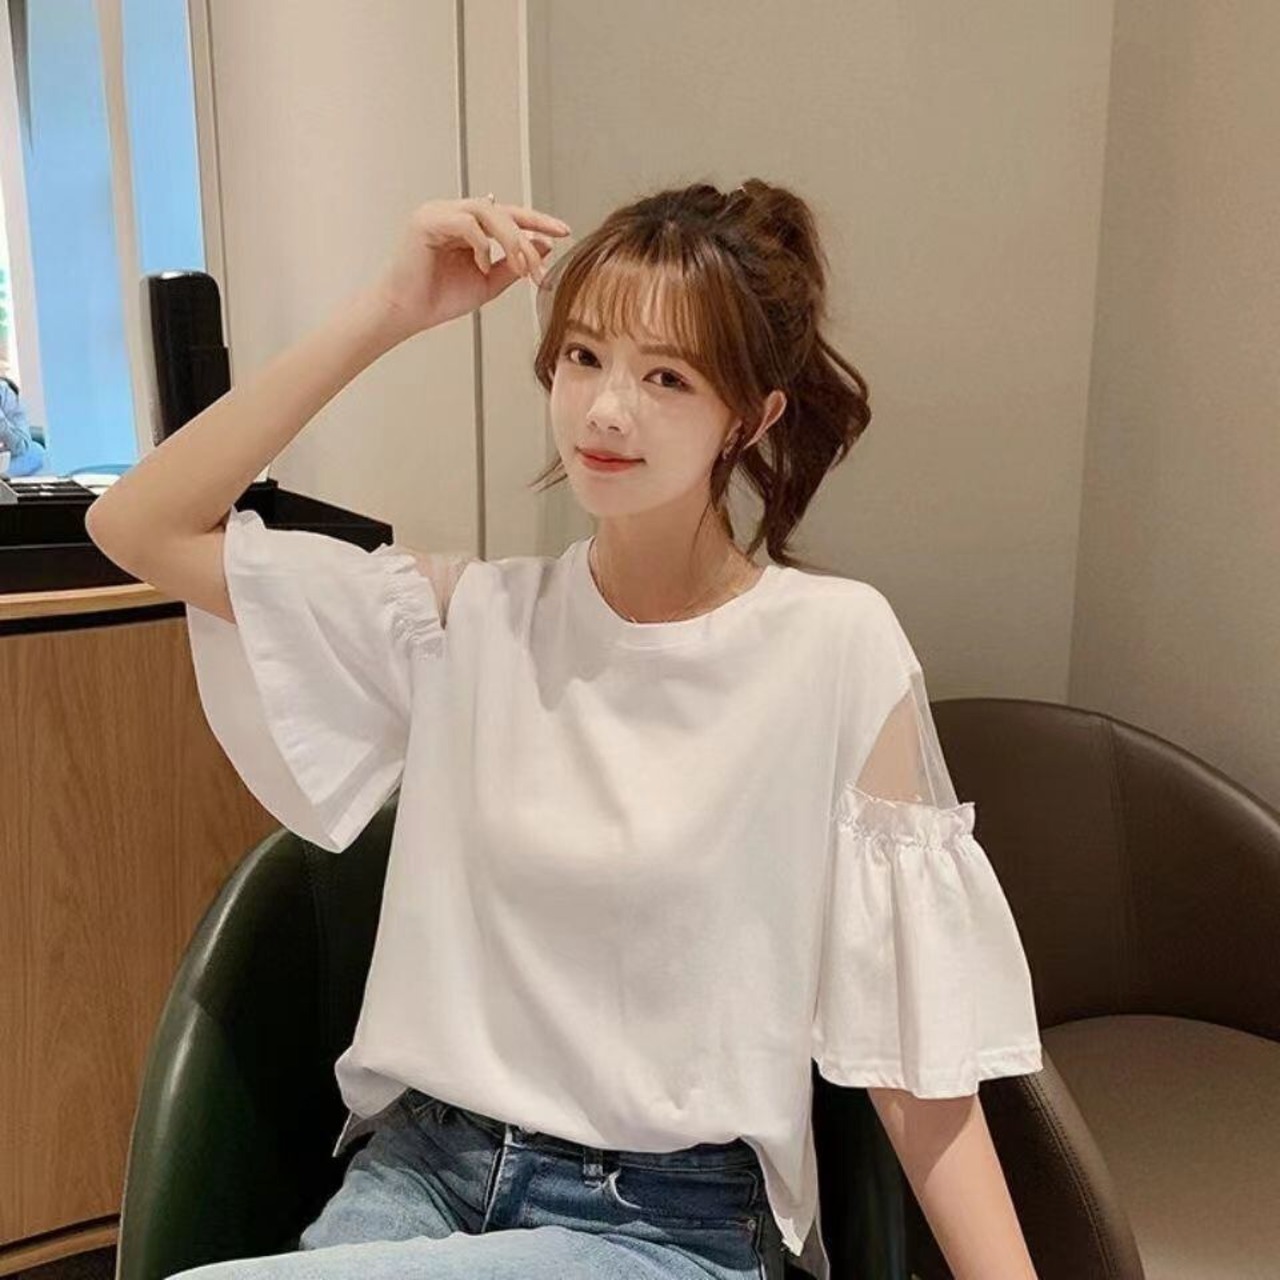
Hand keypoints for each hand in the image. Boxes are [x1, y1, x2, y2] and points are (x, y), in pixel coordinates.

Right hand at [372, 196, 569, 338]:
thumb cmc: (439, 298)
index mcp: (467, 224)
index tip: (564, 232)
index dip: (537, 221)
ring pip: (487, 211)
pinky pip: (466, 224)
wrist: (406, 313)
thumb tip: (544, 246)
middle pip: (501, 210)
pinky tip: (482, 266)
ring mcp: (438, 213)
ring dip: (510, 239)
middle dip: (527, 236)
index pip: (508, 214)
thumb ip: (513, 265)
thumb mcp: (488, 283)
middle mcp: (453, 212)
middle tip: (540, 266)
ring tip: (518, 266)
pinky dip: (481, 245)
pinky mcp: (426, 221)